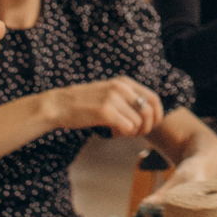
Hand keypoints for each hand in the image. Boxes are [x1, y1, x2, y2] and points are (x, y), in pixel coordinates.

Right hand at [50, 78, 165, 136]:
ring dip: (131, 132)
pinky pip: (127, 128)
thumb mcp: (109, 92)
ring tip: (118, 131)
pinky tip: (112, 133)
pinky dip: (122, 134)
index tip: (150, 126)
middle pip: (149, 112)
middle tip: (134, 133)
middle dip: (146, 127)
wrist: (59, 105)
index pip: (154, 98)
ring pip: (138, 122)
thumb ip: (127, 98)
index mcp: (124, 82)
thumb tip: (148, 114)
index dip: (157, 115)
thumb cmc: (84, 103)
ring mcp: (113, 98)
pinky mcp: (105, 111)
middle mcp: (121, 87)